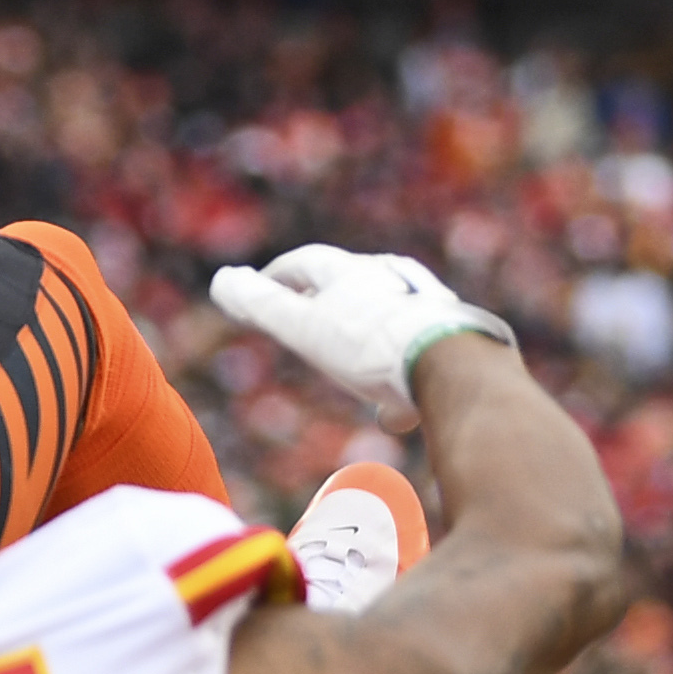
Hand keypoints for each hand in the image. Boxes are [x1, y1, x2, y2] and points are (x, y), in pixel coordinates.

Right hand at [207, 246, 518, 416]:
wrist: (451, 363)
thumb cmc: (368, 347)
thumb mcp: (303, 327)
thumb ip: (261, 305)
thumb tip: (221, 280)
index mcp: (350, 272)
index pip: (306, 262)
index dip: (279, 275)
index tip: (263, 287)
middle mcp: (390, 278)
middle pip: (350, 283)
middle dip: (326, 300)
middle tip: (307, 317)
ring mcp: (423, 305)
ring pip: (385, 317)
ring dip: (363, 336)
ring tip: (352, 365)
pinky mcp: (450, 336)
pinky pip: (415, 353)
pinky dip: (396, 374)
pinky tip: (396, 411)